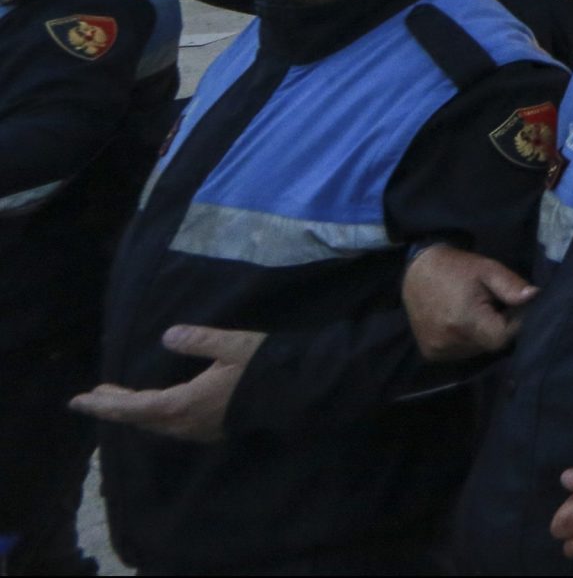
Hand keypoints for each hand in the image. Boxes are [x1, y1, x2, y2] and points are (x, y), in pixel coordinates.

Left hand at [69, 325, 265, 442]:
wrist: (302, 391)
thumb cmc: (266, 367)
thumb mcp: (232, 345)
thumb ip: (198, 340)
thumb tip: (167, 335)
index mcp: (185, 404)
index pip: (135, 407)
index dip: (104, 405)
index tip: (78, 402)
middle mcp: (188, 423)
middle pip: (142, 418)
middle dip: (116, 407)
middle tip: (95, 395)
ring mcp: (202, 430)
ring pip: (157, 425)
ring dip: (136, 412)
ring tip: (120, 399)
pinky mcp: (214, 429)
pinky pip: (173, 426)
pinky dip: (156, 415)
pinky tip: (159, 406)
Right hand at [404, 244, 536, 361]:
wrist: (418, 272)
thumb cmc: (457, 268)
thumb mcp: (488, 269)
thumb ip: (511, 285)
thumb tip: (536, 297)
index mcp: (464, 321)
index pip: (503, 337)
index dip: (514, 324)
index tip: (514, 308)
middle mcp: (449, 341)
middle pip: (491, 344)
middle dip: (500, 327)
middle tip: (496, 306)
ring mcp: (438, 350)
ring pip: (478, 350)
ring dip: (484, 334)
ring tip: (478, 312)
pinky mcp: (431, 354)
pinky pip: (461, 352)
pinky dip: (469, 340)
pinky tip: (464, 322)